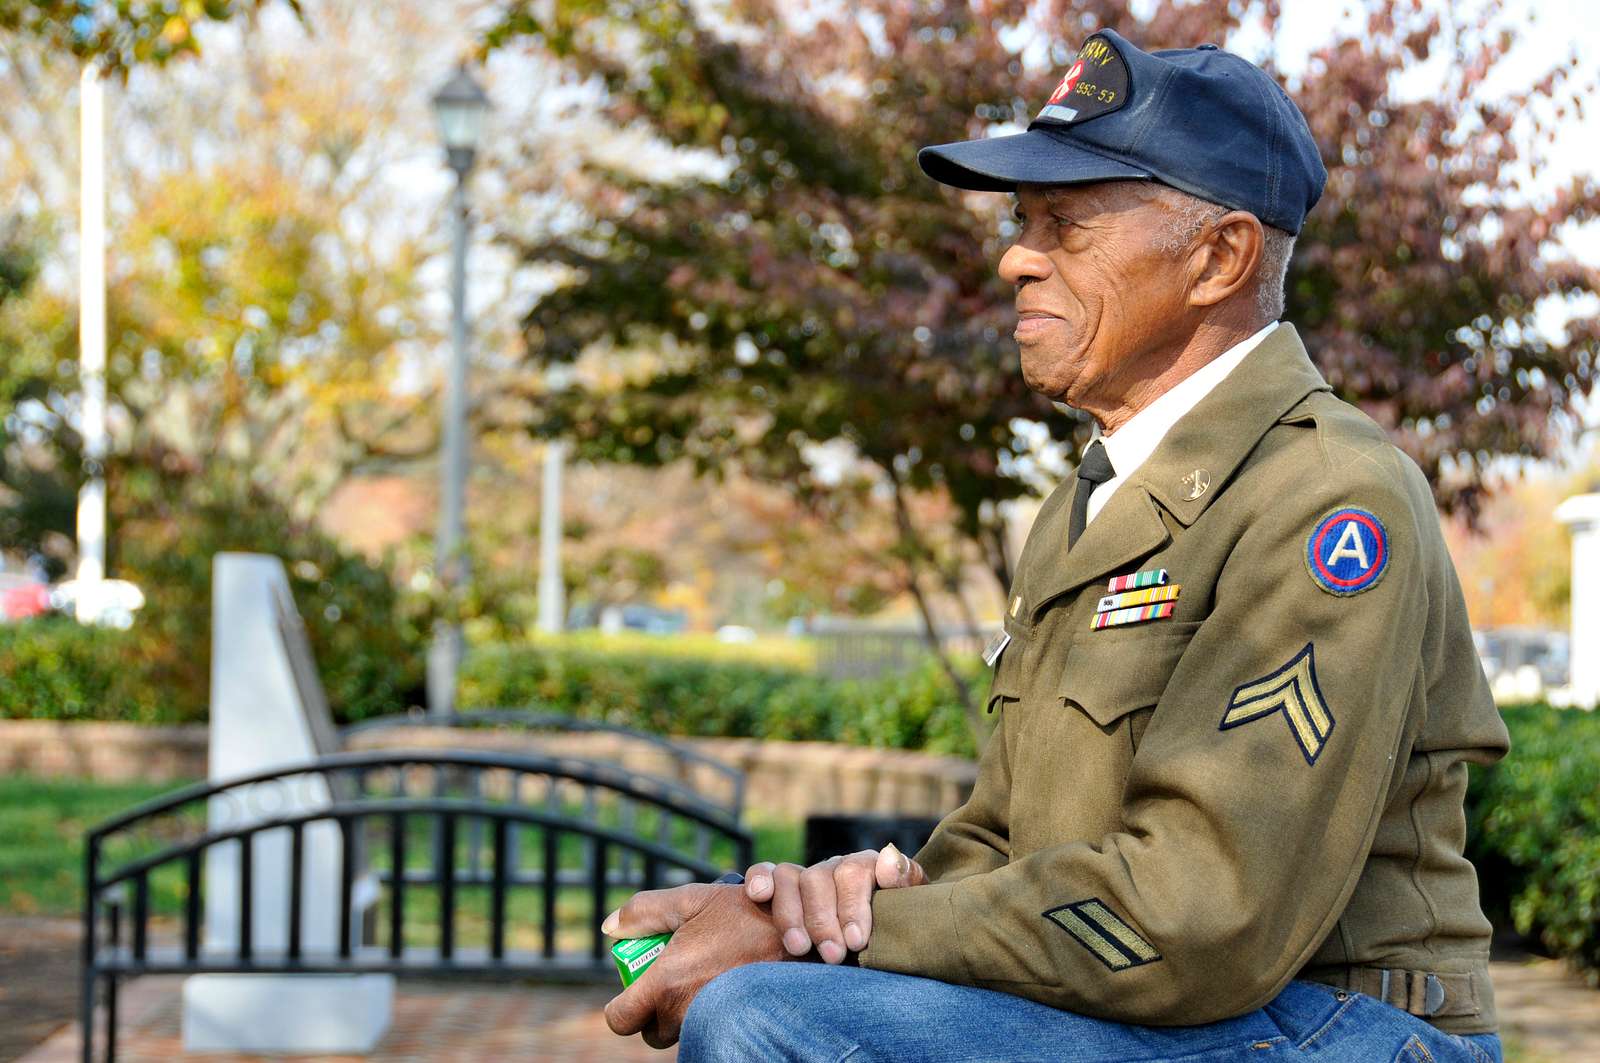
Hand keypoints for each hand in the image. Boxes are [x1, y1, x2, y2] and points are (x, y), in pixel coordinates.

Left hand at [601, 882, 784, 1048]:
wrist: (804, 939)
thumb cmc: (747, 916)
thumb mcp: (695, 899)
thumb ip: (646, 910)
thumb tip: (610, 927)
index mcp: (664, 983)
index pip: (620, 1020)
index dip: (621, 1005)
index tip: (632, 987)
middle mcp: (683, 1013)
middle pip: (651, 1031)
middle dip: (654, 1010)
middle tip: (672, 977)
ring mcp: (709, 1025)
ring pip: (680, 1030)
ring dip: (682, 1010)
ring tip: (704, 973)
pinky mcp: (733, 1028)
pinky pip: (706, 1027)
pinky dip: (708, 1012)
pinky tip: (724, 983)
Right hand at [744, 843, 926, 963]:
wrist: (870, 944)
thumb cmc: (893, 928)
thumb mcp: (907, 911)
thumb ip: (904, 885)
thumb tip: (889, 865)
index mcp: (869, 868)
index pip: (858, 871)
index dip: (855, 905)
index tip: (857, 940)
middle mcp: (836, 867)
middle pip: (822, 878)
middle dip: (825, 920)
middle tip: (832, 956)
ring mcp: (807, 874)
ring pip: (791, 877)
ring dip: (792, 914)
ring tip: (798, 948)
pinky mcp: (780, 885)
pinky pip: (764, 871)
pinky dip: (760, 879)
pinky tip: (759, 896)